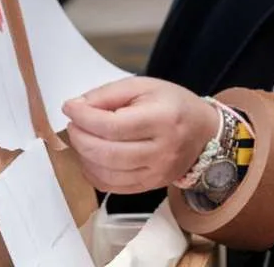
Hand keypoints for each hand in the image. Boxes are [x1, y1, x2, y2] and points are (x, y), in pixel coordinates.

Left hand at [62, 77, 220, 194]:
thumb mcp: (144, 86)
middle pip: (107, 153)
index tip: (70, 108)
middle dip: (80, 137)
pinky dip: (93, 173)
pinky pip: (112, 187)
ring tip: (82, 138)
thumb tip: (77, 106)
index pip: (113, 126)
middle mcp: (161, 151)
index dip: (85, 118)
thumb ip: (108, 94)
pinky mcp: (150, 187)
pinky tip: (91, 157)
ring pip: (106, 173)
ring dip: (84, 156)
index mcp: (162, 120)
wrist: (204, 132)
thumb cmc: (173, 105)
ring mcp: (156, 173)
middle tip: (73, 124)